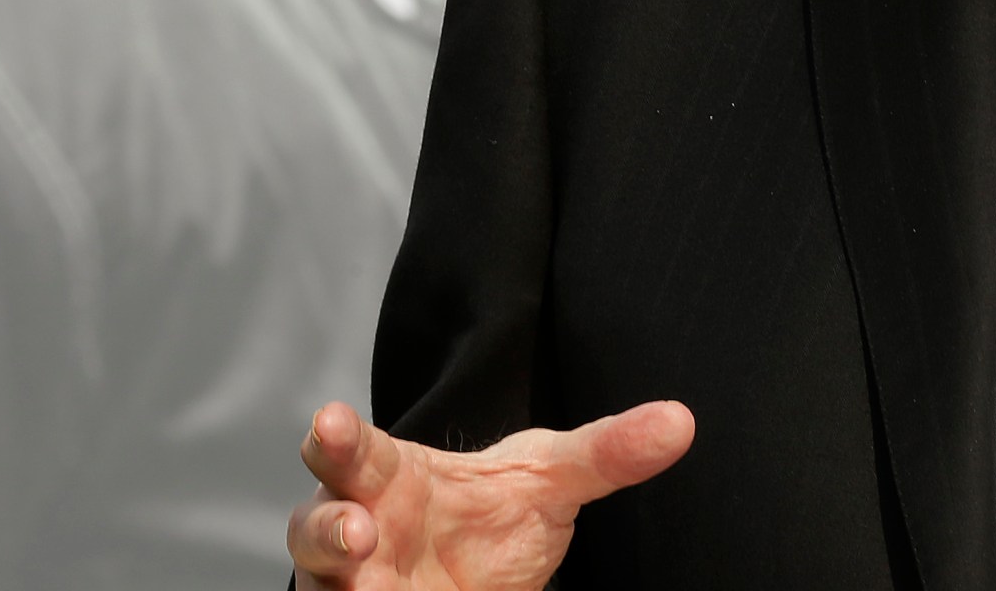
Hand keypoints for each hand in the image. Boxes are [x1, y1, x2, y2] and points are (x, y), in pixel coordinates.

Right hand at [286, 399, 695, 589]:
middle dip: (325, 525)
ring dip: (336, 578)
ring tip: (366, 580)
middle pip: (315, 523)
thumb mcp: (555, 481)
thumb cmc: (492, 515)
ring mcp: (354, 585)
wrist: (479, 576)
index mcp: (390, 474)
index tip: (333, 420)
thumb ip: (607, 452)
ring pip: (320, 583)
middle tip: (357, 528)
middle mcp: (358, 529)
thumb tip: (681, 422)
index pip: (351, 447)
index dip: (335, 435)